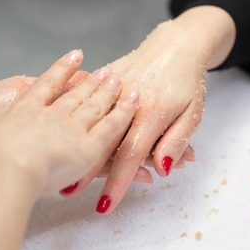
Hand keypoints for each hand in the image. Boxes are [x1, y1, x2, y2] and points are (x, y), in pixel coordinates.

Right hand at [0, 50, 137, 196]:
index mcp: (27, 108)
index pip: (48, 83)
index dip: (63, 68)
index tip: (76, 54)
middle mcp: (52, 113)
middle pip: (78, 93)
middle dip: (93, 82)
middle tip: (109, 70)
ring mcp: (72, 128)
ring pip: (96, 106)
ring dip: (110, 93)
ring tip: (123, 81)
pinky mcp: (88, 147)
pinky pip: (112, 127)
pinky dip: (125, 113)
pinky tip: (136, 102)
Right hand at [59, 6, 235, 213]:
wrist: (178, 44)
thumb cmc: (187, 83)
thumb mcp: (192, 114)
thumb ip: (176, 141)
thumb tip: (163, 169)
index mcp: (152, 111)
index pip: (131, 155)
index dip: (117, 182)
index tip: (105, 205)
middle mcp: (128, 99)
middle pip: (102, 140)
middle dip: (85, 168)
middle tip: (67, 191)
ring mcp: (113, 85)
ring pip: (91, 120)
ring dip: (74, 142)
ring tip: (56, 165)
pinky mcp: (104, 76)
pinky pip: (86, 97)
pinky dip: (73, 114)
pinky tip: (57, 129)